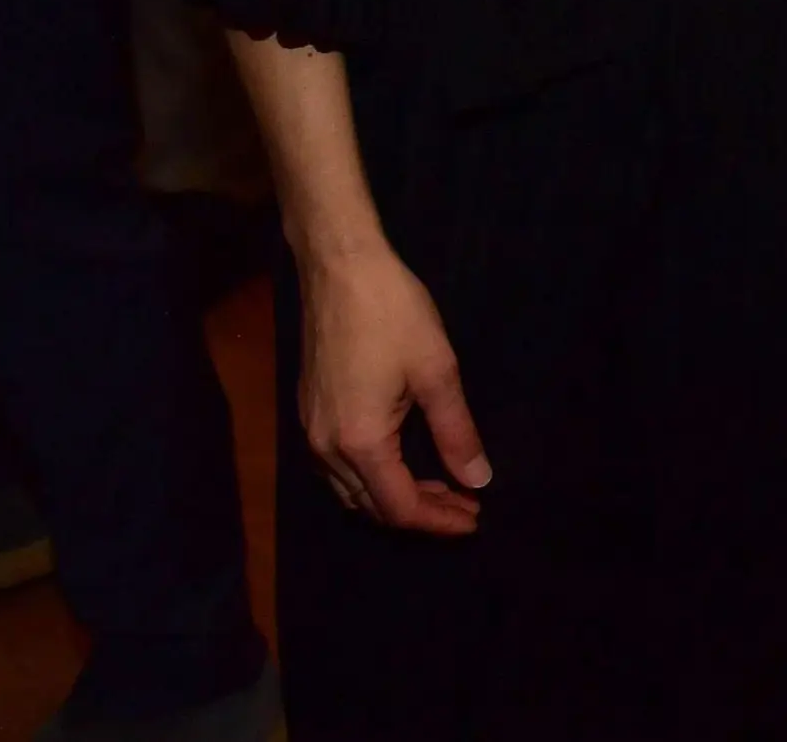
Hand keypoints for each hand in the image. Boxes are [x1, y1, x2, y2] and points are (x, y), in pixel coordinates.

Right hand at [296, 238, 487, 536]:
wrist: (339, 266)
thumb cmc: (393, 313)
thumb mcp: (436, 371)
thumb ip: (457, 432)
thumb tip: (479, 479)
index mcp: (360, 442)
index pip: (400, 507)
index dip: (440, 520)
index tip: (475, 517)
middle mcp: (326, 448)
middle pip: (372, 507)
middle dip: (421, 512)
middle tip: (465, 506)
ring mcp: (310, 431)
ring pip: (351, 491)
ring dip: (394, 498)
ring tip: (440, 489)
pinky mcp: (307, 412)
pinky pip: (337, 468)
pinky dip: (372, 477)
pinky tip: (401, 462)